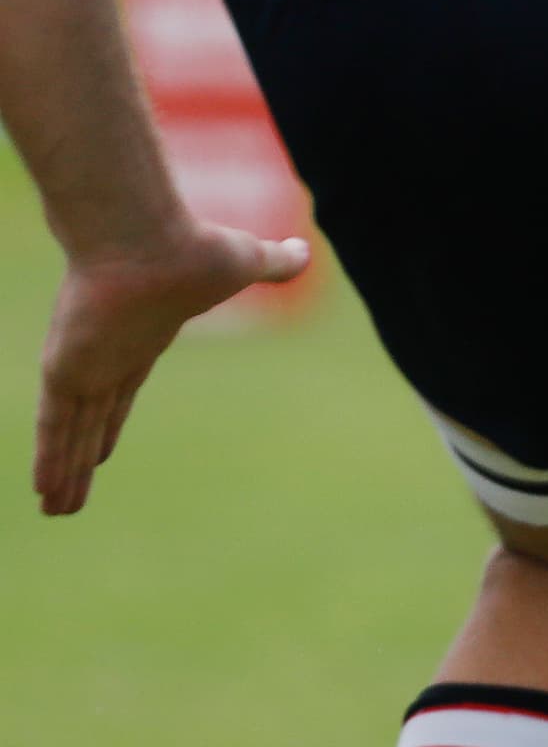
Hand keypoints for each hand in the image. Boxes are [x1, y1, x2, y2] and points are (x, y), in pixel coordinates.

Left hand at [36, 218, 307, 513]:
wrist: (148, 236)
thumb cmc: (193, 247)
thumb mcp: (244, 262)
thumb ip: (271, 263)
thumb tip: (305, 251)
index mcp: (143, 340)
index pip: (121, 392)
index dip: (110, 422)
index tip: (100, 450)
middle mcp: (108, 359)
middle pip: (93, 421)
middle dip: (81, 458)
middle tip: (67, 494)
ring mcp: (85, 367)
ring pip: (70, 433)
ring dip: (62, 473)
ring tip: (54, 510)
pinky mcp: (65, 371)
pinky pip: (54, 426)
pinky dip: (49, 459)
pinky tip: (43, 490)